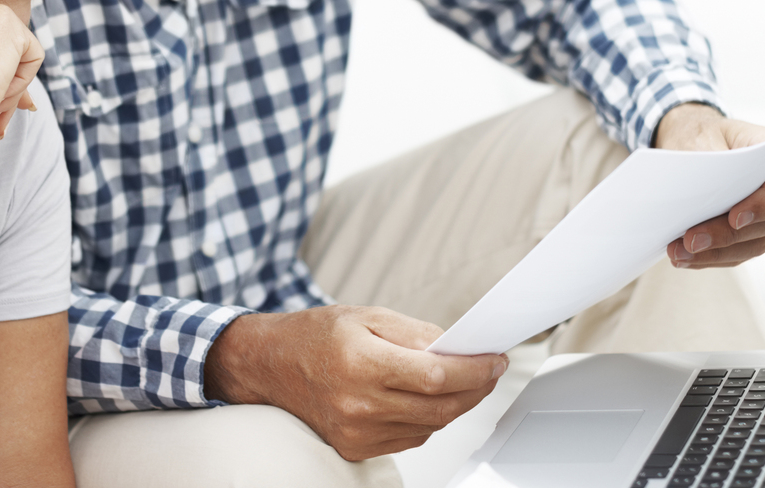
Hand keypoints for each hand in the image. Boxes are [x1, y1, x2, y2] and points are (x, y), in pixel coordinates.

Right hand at [203, 306, 508, 460]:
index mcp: (362, 362)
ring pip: (430, 427)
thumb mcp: (367, 315)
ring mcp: (356, 432)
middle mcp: (358, 404)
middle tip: (489, 370)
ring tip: (464, 381)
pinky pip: (410, 439)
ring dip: (456, 406)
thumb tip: (458, 348)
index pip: (436, 376)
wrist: (269, 366)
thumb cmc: (314, 336)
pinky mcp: (355, 448)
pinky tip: (429, 400)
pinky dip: (429, 421)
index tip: (494, 360)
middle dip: (475, 389)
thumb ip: (415, 333)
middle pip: (440, 407)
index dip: (474, 370)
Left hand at [654, 103, 764, 268]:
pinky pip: (737, 253)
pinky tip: (682, 258)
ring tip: (678, 253)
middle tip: (691, 240)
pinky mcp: (752, 236)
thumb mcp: (703, 138)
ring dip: (714, 253)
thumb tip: (699, 196)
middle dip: (727, 235)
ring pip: (753, 244)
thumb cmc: (705, 136)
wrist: (698, 143)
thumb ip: (709, 164)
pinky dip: (709, 258)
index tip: (734, 217)